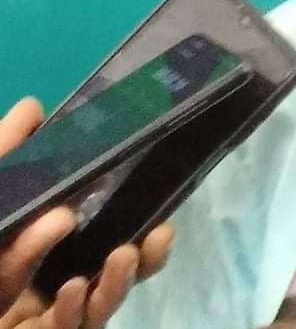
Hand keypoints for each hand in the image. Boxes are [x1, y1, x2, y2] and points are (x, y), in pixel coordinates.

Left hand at [0, 97, 175, 328]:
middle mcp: (37, 298)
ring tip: (120, 257)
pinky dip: (71, 315)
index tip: (163, 224)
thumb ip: (0, 156)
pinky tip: (69, 292)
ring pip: (90, 316)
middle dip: (134, 268)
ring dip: (112, 288)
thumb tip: (34, 106)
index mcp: (31, 261)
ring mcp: (35, 321)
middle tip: (151, 240)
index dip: (138, 244)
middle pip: (104, 290)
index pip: (97, 255)